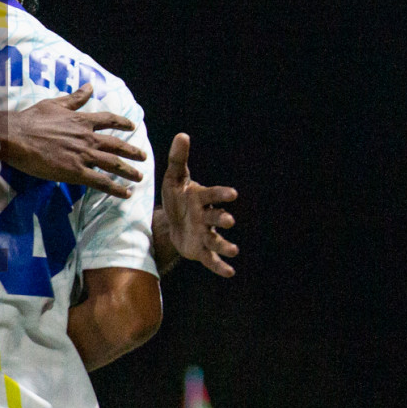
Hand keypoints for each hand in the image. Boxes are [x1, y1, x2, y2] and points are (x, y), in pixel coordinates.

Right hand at [5, 84, 145, 199]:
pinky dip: (115, 188)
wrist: (16, 136)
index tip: (132, 126)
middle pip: (117, 145)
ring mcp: (83, 155)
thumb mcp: (55, 104)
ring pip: (114, 164)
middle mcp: (87, 138)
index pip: (109, 120)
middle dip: (132, 151)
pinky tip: (125, 193)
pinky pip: (101, 182)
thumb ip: (75, 98)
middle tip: (143, 157)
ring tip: (139, 177)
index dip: (122, 123)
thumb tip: (90, 86)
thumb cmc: (31, 119)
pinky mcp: (75, 172)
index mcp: (82, 121)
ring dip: (129, 171)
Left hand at [161, 133, 238, 276]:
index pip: (212, 195)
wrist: (172, 221)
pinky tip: (230, 272)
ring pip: (217, 240)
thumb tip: (182, 135)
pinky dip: (220, 266)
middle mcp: (207, 216)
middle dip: (222, 219)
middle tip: (229, 220)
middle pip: (216, 218)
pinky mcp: (201, 250)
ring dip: (225, 245)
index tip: (233, 194)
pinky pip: (212, 259)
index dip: (221, 195)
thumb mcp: (173, 178)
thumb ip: (178, 159)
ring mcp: (206, 234)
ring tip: (234, 251)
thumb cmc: (177, 197)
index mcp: (201, 198)